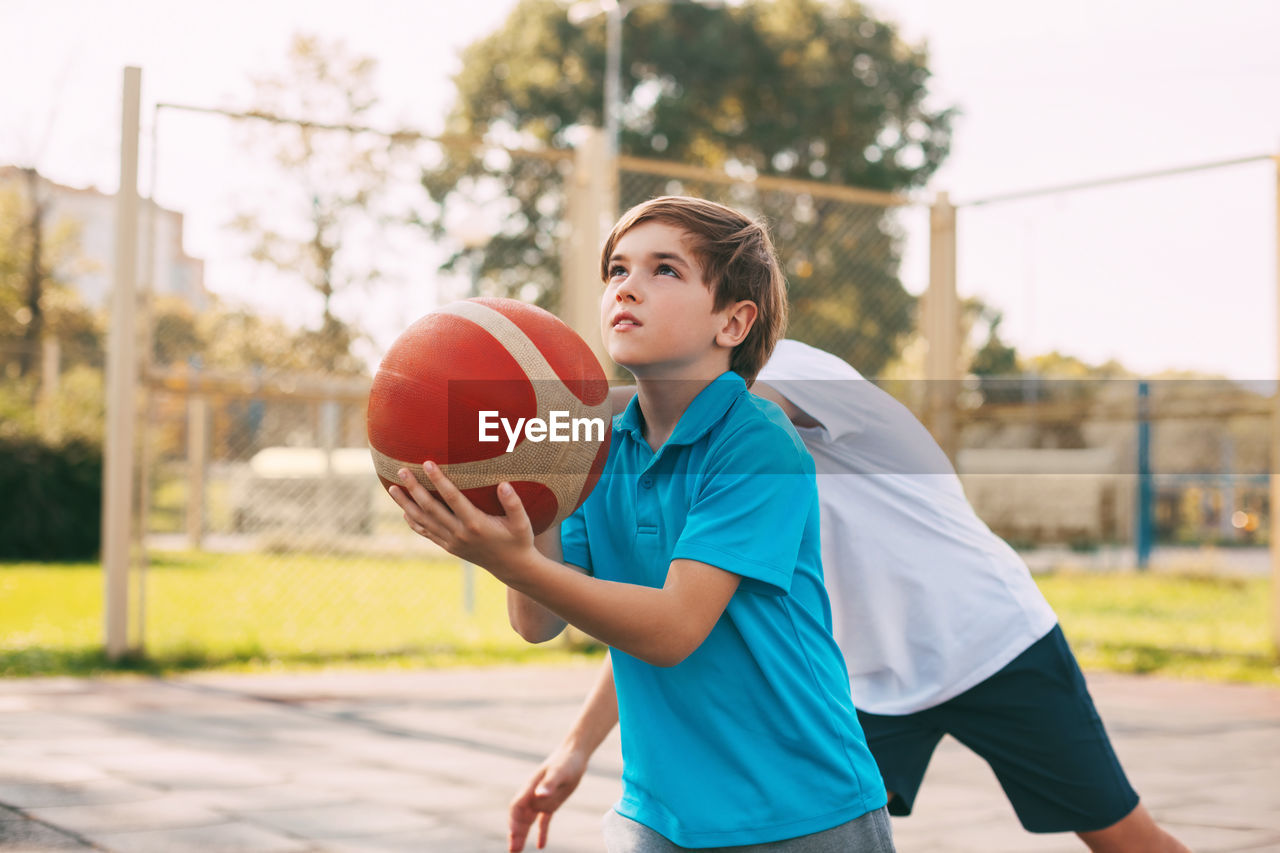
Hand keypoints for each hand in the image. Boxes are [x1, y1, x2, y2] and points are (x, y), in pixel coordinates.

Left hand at [388, 462, 535, 579]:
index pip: (452, 498)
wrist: (512, 568)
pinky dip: (414, 523)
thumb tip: (504, 484)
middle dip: (414, 488)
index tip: (427, 463)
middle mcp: (460, 533)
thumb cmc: (519, 540)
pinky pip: (427, 533)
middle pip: (430, 508)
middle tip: (401, 470)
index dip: (438, 480)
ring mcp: (452, 542)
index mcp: (476, 524)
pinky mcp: (449, 547)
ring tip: (392, 488)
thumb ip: (514, 503)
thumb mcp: (522, 522)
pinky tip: (404, 512)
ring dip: (406, 504)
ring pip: (424, 521)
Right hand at [508, 744, 588, 851]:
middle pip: (520, 817)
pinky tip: (541, 846)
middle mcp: (532, 796)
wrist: (575, 754)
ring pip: (528, 821)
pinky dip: (541, 832)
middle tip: (512, 851)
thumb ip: (549, 784)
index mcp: (531, 788)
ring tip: (516, 851)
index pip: (517, 807)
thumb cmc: (566, 761)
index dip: (513, 821)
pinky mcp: (551, 803)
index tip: (513, 835)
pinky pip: (543, 820)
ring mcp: (541, 800)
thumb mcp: (559, 772)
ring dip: (522, 835)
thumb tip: (539, 795)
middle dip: (515, 833)